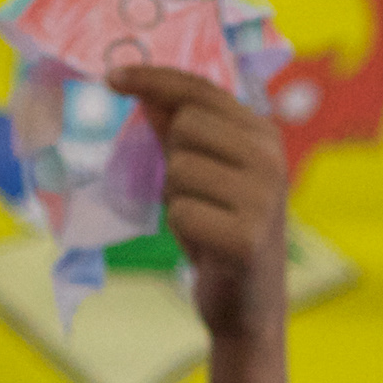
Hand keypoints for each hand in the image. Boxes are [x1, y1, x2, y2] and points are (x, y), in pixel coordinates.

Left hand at [118, 67, 291, 348]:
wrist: (248, 305)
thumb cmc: (220, 231)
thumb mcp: (200, 174)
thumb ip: (178, 132)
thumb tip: (146, 89)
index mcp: (263, 134)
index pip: (201, 91)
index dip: (154, 79)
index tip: (112, 77)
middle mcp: (271, 158)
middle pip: (185, 126)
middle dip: (173, 159)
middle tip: (194, 196)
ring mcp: (264, 197)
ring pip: (179, 169)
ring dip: (176, 199)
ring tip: (202, 222)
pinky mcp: (247, 237)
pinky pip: (181, 212)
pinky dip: (182, 231)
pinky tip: (206, 248)